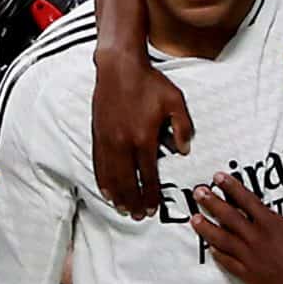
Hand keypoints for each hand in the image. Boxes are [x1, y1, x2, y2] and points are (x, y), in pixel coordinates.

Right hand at [93, 49, 193, 219]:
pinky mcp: (98, 135)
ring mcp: (108, 141)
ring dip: (117, 196)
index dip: (150, 194)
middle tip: (138, 216)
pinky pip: (99, 164)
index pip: (148, 175)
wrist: (119, 68)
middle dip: (133, 201)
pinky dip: (103, 181)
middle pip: (128, 182)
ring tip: (123, 209)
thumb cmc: (149, 82)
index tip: (153, 207)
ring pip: (111, 177)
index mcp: (144, 138)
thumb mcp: (175, 101)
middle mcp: (123, 143)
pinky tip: (106, 191)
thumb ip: (182, 127)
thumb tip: (184, 150)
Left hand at [187, 179, 282, 283]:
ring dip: (207, 228)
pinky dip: (219, 256)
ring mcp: (251, 257)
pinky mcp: (250, 275)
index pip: (246, 200)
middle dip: (211, 202)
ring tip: (194, 219)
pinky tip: (210, 249)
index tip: (218, 178)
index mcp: (271, 223)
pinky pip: (229, 264)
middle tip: (198, 192)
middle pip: (228, 217)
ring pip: (223, 240)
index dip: (231, 187)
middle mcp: (257, 238)